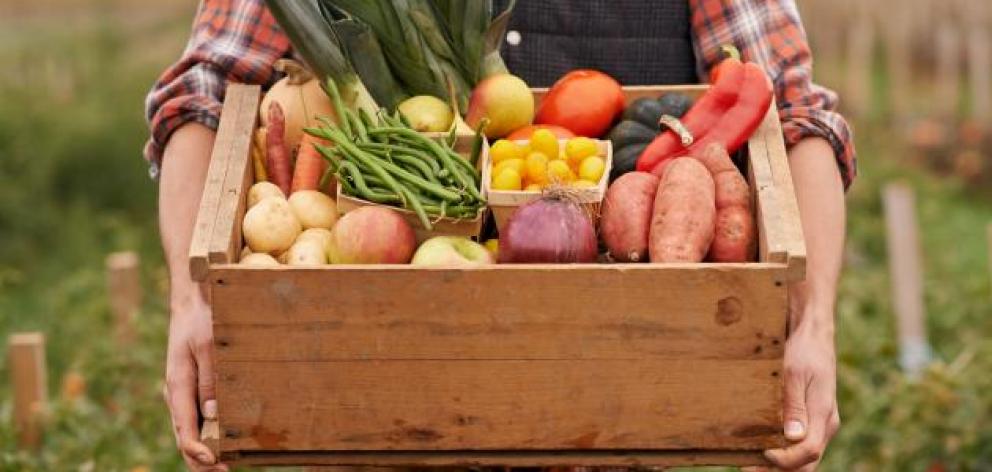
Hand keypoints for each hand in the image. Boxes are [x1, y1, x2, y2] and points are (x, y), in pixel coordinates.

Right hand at [163, 290, 227, 471]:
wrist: (192, 303)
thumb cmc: (201, 321)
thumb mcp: (209, 347)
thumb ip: (210, 380)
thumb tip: (214, 415)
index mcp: (177, 386)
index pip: (184, 429)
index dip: (198, 451)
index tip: (215, 462)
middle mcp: (176, 394)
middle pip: (184, 437)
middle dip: (201, 460)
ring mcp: (182, 393)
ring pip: (189, 431)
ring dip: (203, 452)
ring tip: (224, 467)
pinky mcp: (191, 389)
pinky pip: (195, 418)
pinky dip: (205, 436)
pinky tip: (221, 444)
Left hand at [762, 307, 839, 470]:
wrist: (814, 335)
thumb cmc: (804, 351)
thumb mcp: (794, 374)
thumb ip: (794, 406)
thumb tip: (792, 437)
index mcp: (823, 415)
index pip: (808, 452)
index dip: (784, 460)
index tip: (762, 453)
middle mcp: (826, 423)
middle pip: (807, 461)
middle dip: (780, 470)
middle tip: (748, 468)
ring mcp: (821, 422)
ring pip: (806, 456)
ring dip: (781, 465)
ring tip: (750, 464)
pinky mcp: (814, 418)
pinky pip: (803, 443)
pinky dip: (785, 452)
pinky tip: (763, 448)